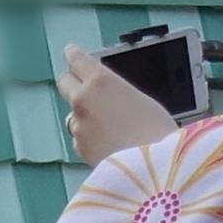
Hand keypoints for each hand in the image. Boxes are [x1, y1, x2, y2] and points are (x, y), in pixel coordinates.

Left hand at [56, 41, 174, 171]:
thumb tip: (108, 95)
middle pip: (64, 82)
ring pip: (75, 113)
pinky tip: (110, 142)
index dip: (74, 55)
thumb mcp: (141, 99)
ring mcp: (78, 126)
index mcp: (100, 80)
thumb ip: (116, 91)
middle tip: (80, 82)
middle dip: (72, 81)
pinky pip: (81, 137)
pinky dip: (90, 137)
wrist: (155, 171)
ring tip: (108, 122)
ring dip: (84, 114)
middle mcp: (83, 100)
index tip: (71, 52)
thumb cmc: (158, 131)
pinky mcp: (79, 148)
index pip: (77, 59)